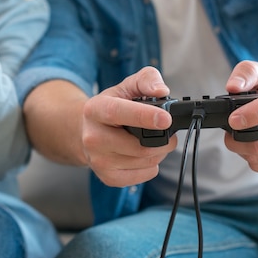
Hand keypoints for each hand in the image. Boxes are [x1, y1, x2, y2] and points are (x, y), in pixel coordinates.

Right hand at [81, 66, 174, 186]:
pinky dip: (151, 166)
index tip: (166, 119)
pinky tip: (143, 155)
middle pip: (138, 146)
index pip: (118, 113)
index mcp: (95, 109)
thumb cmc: (112, 107)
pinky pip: (143, 176)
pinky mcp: (107, 177)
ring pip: (144, 161)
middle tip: (168, 131)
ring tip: (152, 141)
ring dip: (159, 152)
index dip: (143, 116)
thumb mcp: (126, 86)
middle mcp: (92, 137)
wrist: (89, 131)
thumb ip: (146, 79)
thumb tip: (161, 91)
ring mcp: (98, 160)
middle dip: (163, 140)